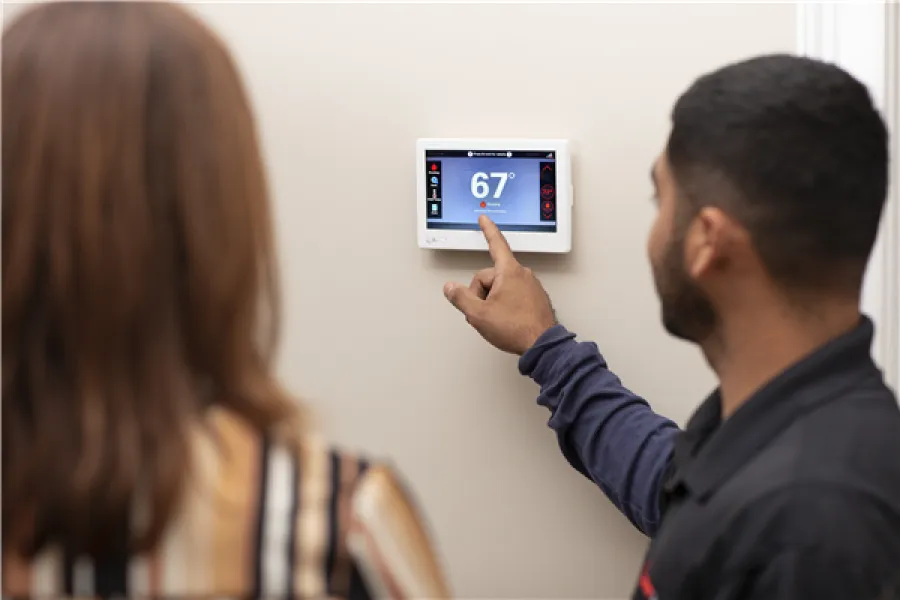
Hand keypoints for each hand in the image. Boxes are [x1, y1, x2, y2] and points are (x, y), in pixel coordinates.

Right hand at [443, 215, 557, 354]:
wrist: (541, 345)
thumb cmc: (516, 328)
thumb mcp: (479, 314)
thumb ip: (461, 298)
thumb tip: (450, 288)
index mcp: (509, 272)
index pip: (496, 244)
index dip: (487, 230)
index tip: (484, 219)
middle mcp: (523, 275)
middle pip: (490, 275)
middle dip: (481, 293)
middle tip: (483, 312)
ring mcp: (531, 287)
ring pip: (501, 287)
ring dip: (493, 301)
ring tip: (497, 320)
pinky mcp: (535, 299)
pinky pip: (513, 295)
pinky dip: (505, 305)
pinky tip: (506, 320)